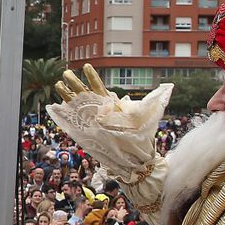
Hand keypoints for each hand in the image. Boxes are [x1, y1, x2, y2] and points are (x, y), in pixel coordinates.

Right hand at [46, 65, 171, 175]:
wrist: (135, 159)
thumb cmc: (141, 139)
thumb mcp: (148, 117)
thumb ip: (154, 102)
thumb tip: (168, 88)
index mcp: (112, 107)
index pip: (100, 88)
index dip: (92, 77)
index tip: (86, 65)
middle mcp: (100, 113)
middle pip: (85, 94)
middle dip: (75, 83)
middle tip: (65, 72)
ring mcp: (92, 122)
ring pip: (77, 106)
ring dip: (67, 94)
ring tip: (58, 83)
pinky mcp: (88, 133)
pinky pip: (75, 121)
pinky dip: (65, 113)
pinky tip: (56, 106)